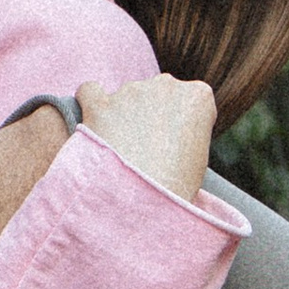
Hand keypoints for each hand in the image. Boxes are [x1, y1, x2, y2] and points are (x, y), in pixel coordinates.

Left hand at [77, 72, 214, 203]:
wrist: (142, 204)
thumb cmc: (175, 189)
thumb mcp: (198, 158)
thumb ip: (186, 133)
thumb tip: (166, 132)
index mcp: (199, 96)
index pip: (189, 100)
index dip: (178, 124)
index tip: (172, 145)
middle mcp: (166, 85)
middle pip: (156, 94)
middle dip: (150, 116)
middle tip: (144, 149)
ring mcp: (132, 91)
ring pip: (124, 96)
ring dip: (121, 116)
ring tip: (120, 152)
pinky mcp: (100, 104)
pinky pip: (89, 91)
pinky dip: (89, 104)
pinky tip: (92, 125)